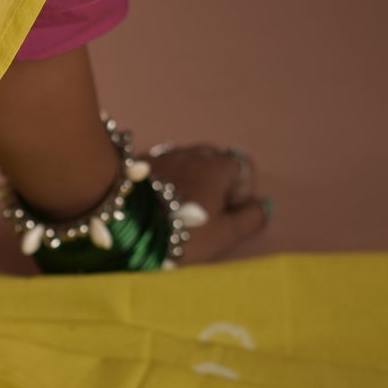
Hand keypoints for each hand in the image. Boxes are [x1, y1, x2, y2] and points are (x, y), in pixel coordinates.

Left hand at [147, 143, 269, 264]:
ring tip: (179, 210)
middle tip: (203, 213)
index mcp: (216, 166)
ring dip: (190, 180)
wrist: (124, 230)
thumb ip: (250, 218)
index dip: (240, 191)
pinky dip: (167, 180)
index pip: (242, 167)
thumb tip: (262, 205)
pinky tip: (157, 204)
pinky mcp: (138, 163)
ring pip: (187, 162)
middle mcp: (191, 153)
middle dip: (215, 183)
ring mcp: (163, 155)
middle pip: (214, 161)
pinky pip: (163, 167)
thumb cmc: (183, 235)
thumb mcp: (225, 234)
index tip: (226, 213)